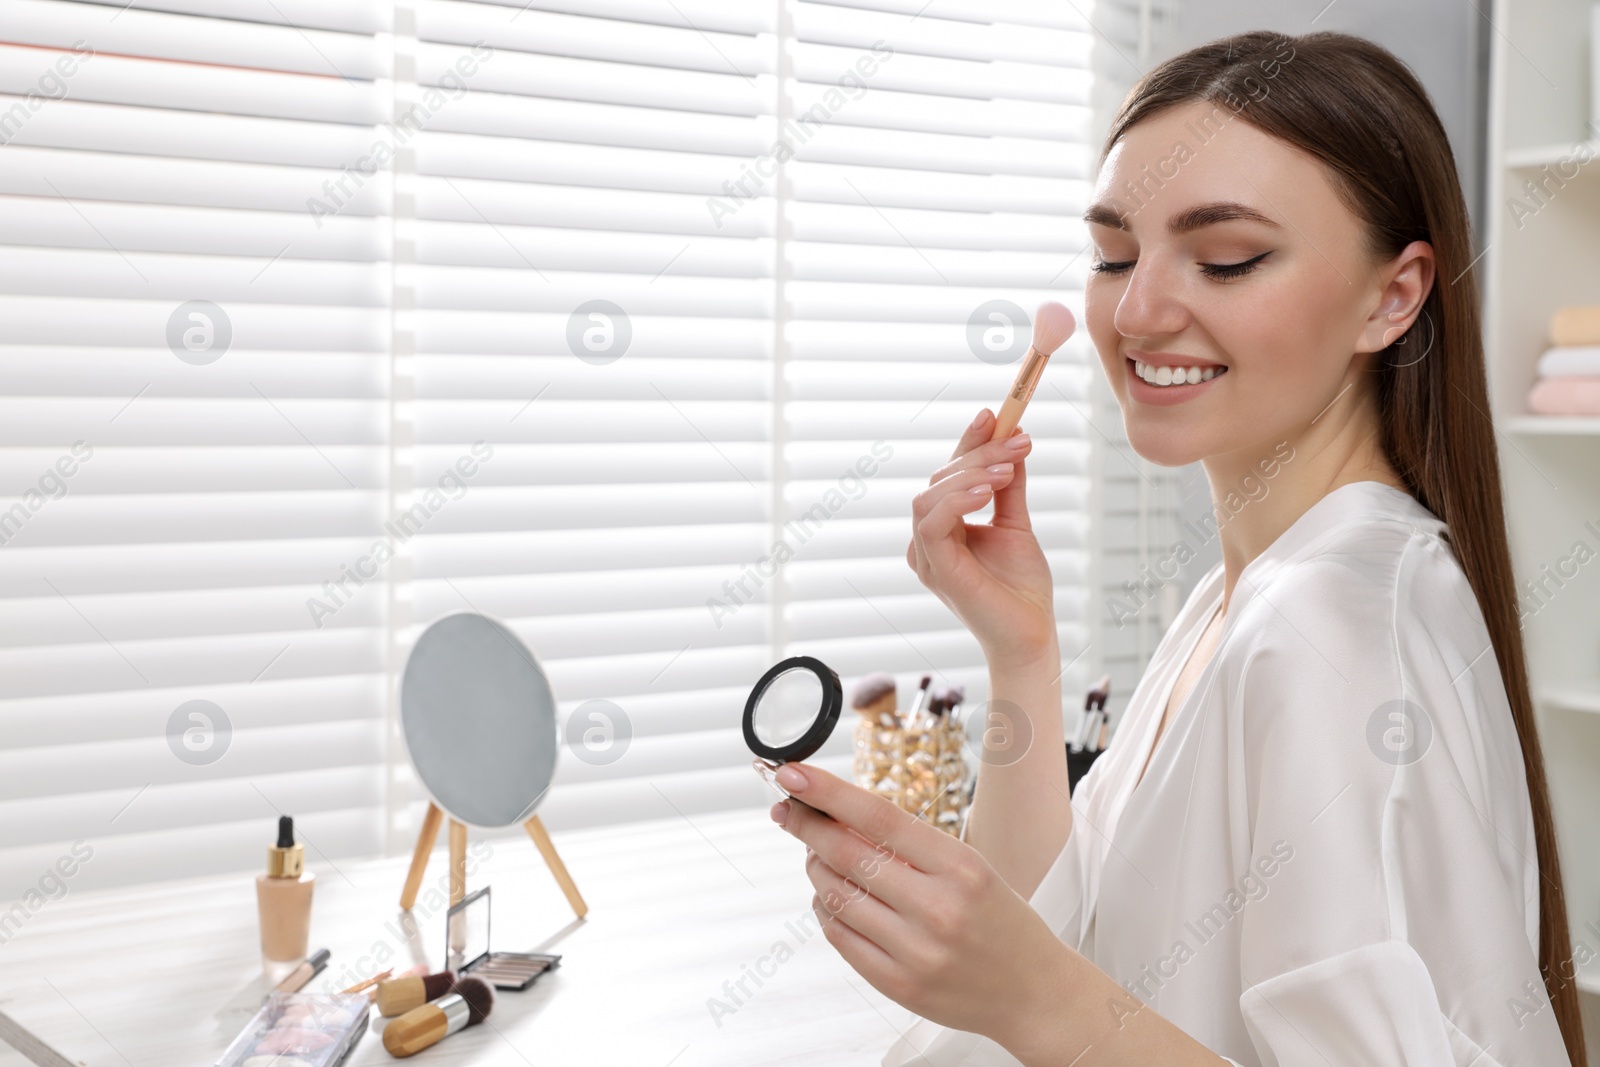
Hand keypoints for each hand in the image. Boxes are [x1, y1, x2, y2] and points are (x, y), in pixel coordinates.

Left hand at [768, 761, 1066, 1047]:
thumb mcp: (971, 869)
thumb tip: (837, 815)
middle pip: (847, 854)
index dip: (828, 792)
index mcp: (962, 867)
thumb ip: (910, 847)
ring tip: (817, 855)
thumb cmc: (1001, 921)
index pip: (879, 816)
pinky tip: (830, 896)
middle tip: (786, 809)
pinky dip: (826, 909)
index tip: (793, 773)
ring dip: (815, 868)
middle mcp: (937, 908)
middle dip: (807, 826)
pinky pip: (839, 936)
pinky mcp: (897, 984)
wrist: (1034, 993)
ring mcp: (915, 951)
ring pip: (835, 895)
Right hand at [907, 408, 1055, 667]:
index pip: (948, 476)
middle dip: (979, 453)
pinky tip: (989, 489)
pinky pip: (932, 522)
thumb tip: (1013, 445)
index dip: (967, 442)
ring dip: (971, 474)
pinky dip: (958, 499)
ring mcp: (926, 555)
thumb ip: (1010, 488)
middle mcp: (927, 540)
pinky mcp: (935, 569)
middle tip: (1019, 441)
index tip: (992, 414)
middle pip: (939, 480)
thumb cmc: (1022, 589)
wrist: (1032, 634)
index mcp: (942, 529)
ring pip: (930, 495)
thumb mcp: (1016, 525)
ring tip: (1008, 468)